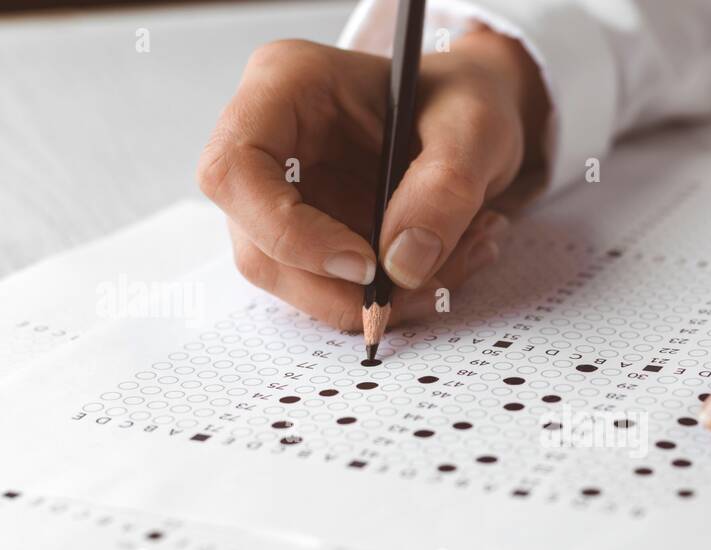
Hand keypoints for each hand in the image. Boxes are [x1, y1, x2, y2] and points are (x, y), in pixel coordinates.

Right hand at [196, 32, 548, 329]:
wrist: (478, 117)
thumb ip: (446, 188)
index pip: (233, 172)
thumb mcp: (477, 127)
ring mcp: (282, 197)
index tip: (366, 263)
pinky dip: (390, 299)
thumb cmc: (466, 99)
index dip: (288, 233)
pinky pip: (329, 292)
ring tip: (453, 268)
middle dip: (342, 288)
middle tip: (429, 285)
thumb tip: (402, 267)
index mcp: (285, 87)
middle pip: (257, 246)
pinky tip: (443, 269)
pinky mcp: (309, 237)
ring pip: (292, 282)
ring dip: (374, 301)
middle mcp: (268, 143)